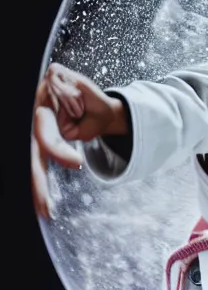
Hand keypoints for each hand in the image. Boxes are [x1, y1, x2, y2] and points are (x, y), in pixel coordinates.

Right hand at [32, 65, 125, 219]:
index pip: (44, 132)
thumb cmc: (89, 97)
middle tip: (46, 206)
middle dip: (38, 180)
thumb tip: (55, 79)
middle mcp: (35, 121)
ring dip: (37, 188)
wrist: (94, 106)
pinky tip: (43, 205)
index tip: (76, 163)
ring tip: (45, 211)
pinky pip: (39, 166)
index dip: (56, 149)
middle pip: (32, 153)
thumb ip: (72, 89)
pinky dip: (41, 185)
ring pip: (33, 162)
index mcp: (43, 105)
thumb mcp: (86, 90)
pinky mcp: (42, 146)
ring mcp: (36, 135)